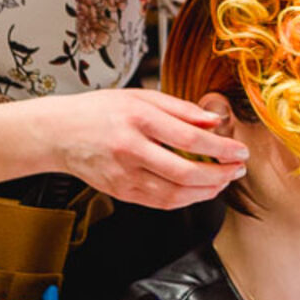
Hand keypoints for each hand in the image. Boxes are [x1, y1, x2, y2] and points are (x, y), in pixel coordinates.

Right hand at [43, 90, 249, 209]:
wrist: (59, 133)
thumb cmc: (100, 110)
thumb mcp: (141, 96)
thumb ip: (180, 109)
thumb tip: (213, 121)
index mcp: (137, 119)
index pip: (190, 139)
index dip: (221, 149)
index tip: (240, 151)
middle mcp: (130, 149)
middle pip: (185, 173)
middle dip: (220, 175)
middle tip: (238, 169)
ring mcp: (124, 175)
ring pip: (175, 195)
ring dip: (206, 192)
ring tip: (223, 181)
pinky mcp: (121, 193)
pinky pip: (160, 203)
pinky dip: (185, 200)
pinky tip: (199, 190)